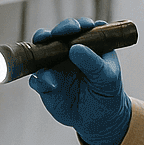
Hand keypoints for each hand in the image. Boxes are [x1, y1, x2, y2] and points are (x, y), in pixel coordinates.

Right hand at [26, 17, 132, 144]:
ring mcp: (54, 66)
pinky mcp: (45, 83)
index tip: (79, 27)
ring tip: (44, 51)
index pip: (80, 28)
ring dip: (40, 48)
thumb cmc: (107, 92)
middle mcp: (67, 51)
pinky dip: (40, 80)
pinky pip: (37, 79)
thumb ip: (93, 62)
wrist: (99, 119)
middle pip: (57, 35)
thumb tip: (75, 48)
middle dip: (56, 31)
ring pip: (40, 52)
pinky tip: (50, 84)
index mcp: (87, 45)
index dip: (77, 25)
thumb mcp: (107, 77)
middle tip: (58, 34)